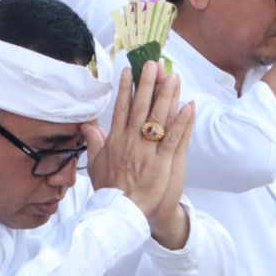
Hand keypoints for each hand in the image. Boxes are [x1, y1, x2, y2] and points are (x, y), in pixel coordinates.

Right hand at [81, 60, 194, 228]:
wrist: (120, 212)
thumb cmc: (110, 190)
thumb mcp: (96, 164)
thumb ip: (94, 141)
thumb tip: (86, 124)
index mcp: (116, 140)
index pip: (122, 108)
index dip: (126, 88)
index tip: (130, 70)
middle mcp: (131, 141)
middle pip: (141, 106)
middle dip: (148, 83)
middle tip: (153, 63)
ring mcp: (147, 150)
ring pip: (158, 117)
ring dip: (167, 95)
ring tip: (173, 76)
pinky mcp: (162, 162)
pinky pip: (174, 137)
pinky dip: (182, 121)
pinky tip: (189, 105)